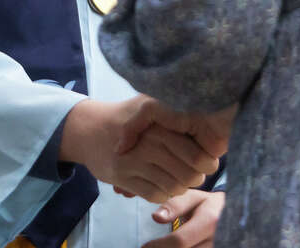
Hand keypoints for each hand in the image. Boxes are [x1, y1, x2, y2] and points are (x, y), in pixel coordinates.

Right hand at [60, 97, 218, 203]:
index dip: (207, 163)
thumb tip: (210, 142)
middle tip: (192, 175)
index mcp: (162, 126)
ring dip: (178, 188)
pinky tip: (160, 185)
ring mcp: (135, 161)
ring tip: (177, 180)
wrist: (90, 127)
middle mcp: (150, 143)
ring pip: (172, 187)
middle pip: (188, 175)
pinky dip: (161, 195)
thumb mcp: (150, 106)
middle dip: (194, 179)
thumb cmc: (126, 116)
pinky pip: (153, 195)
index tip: (205, 164)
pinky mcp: (122, 176)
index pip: (197, 156)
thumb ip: (177, 119)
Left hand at [142, 189, 224, 247]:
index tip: (145, 246)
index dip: (159, 246)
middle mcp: (218, 238)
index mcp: (210, 220)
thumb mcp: (193, 197)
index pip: (179, 241)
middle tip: (154, 247)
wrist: (235, 214)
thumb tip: (156, 217)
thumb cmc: (208, 205)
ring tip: (164, 246)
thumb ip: (174, 206)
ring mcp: (221, 247)